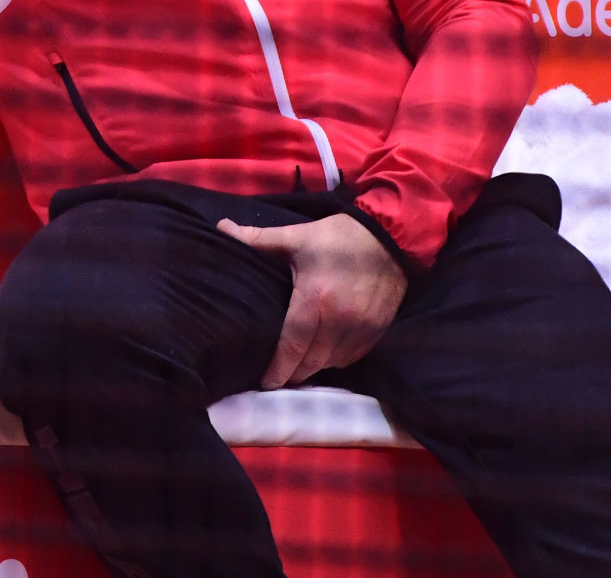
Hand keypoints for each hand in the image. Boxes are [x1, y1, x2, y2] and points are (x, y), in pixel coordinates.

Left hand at [218, 213, 406, 388]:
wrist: (390, 237)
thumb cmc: (337, 237)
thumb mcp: (296, 236)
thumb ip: (257, 239)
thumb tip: (220, 228)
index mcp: (315, 298)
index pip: (293, 345)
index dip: (278, 369)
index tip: (265, 382)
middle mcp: (339, 320)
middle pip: (311, 361)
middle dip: (293, 373)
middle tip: (278, 377)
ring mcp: (361, 328)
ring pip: (331, 362)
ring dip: (314, 367)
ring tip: (299, 366)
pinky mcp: (378, 331)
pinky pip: (352, 357)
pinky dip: (336, 360)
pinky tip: (324, 354)